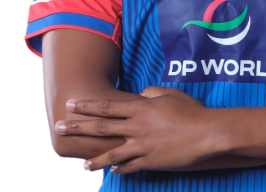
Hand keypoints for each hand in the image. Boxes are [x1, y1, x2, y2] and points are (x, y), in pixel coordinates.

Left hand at [55, 86, 214, 173]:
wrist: (205, 132)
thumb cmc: (189, 110)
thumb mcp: (169, 93)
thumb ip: (150, 93)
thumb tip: (139, 96)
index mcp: (140, 108)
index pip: (107, 106)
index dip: (87, 106)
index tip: (71, 104)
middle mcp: (136, 127)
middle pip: (101, 127)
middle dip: (78, 127)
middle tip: (59, 127)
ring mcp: (142, 146)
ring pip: (111, 153)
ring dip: (94, 159)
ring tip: (81, 165)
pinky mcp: (150, 160)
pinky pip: (130, 166)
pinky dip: (119, 168)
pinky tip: (112, 171)